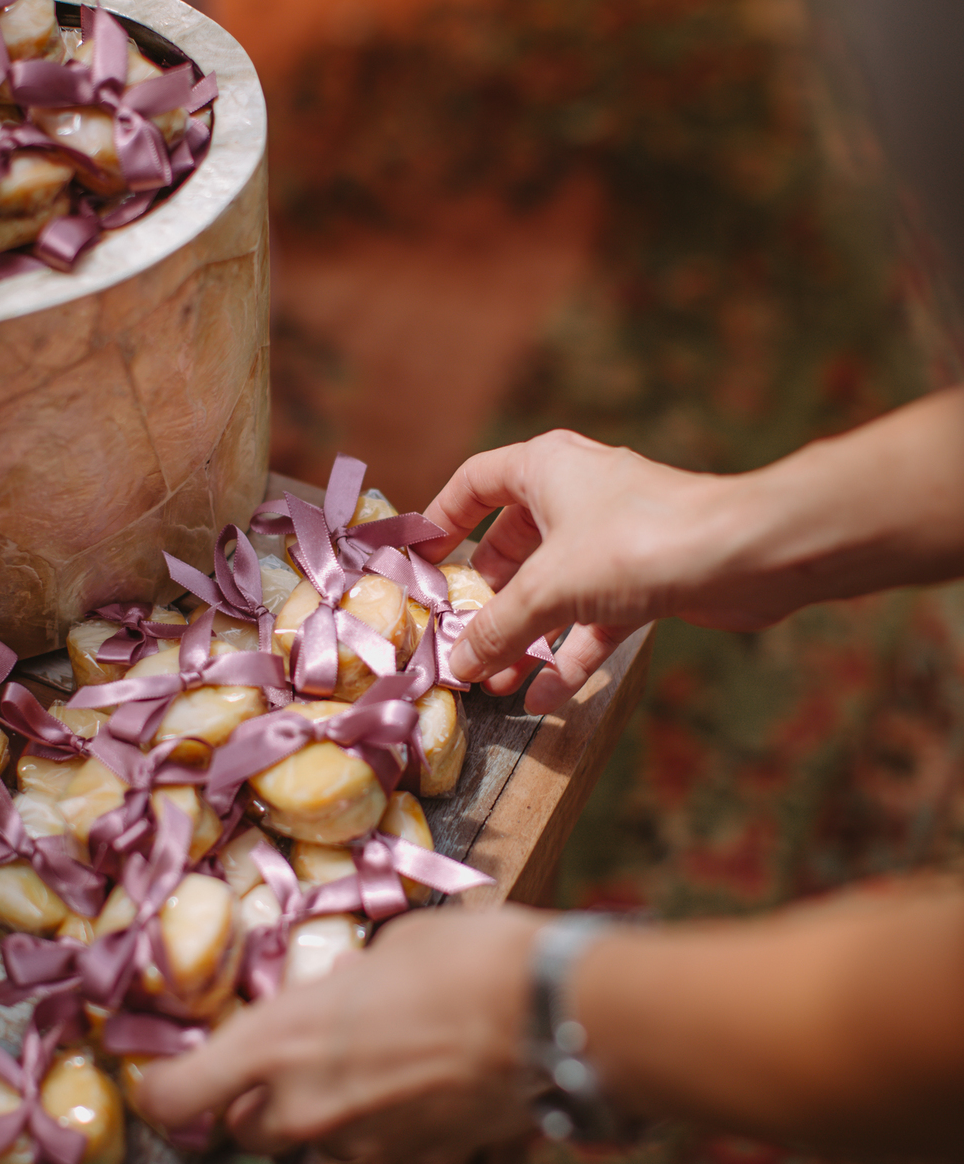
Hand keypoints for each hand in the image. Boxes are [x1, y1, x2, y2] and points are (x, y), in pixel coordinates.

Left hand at [134, 907, 543, 1159]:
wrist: (552, 1014)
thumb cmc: (462, 958)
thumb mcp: (384, 950)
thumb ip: (341, 987)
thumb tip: (343, 990)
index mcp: (279, 1042)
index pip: (177, 1100)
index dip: (163, 1094)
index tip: (170, 1074)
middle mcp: (305, 1107)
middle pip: (243, 1129)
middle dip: (254, 1100)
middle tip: (288, 1055)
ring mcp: (361, 1144)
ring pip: (312, 1142)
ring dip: (323, 1111)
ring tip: (371, 1058)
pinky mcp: (413, 1160)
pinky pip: (371, 1145)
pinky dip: (379, 1120)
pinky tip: (418, 1074)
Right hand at [421, 430, 782, 711]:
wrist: (744, 556)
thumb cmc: (636, 544)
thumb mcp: (548, 588)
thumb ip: (497, 629)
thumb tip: (457, 665)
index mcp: (546, 468)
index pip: (475, 482)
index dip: (442, 519)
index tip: (420, 562)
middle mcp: (577, 494)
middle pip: (512, 545)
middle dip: (486, 599)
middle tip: (459, 639)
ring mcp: (613, 538)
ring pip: (553, 587)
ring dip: (525, 635)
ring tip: (495, 682)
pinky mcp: (645, 577)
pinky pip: (592, 616)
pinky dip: (570, 651)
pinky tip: (547, 695)